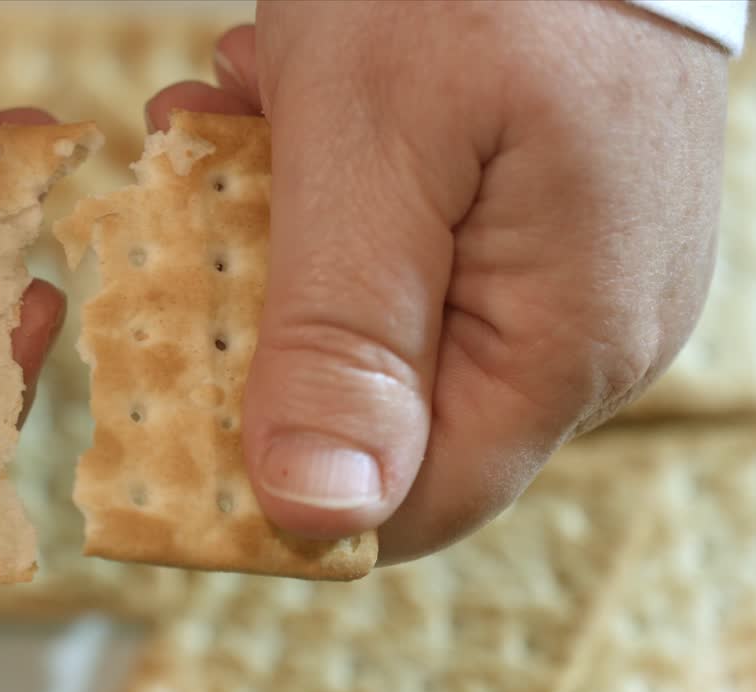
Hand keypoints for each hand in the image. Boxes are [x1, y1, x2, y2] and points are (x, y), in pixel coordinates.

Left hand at [147, 0, 728, 563]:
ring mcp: (559, 273)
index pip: (412, 505)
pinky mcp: (528, 219)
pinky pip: (407, 258)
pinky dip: (327, 200)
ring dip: (281, 246)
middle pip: (382, 416)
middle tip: (195, 218)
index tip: (175, 415)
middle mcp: (579, 332)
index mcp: (561, 344)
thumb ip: (344, 337)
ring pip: (378, 328)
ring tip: (230, 133)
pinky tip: (283, 113)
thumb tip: (316, 514)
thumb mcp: (374, 146)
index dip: (283, 487)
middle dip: (264, 333)